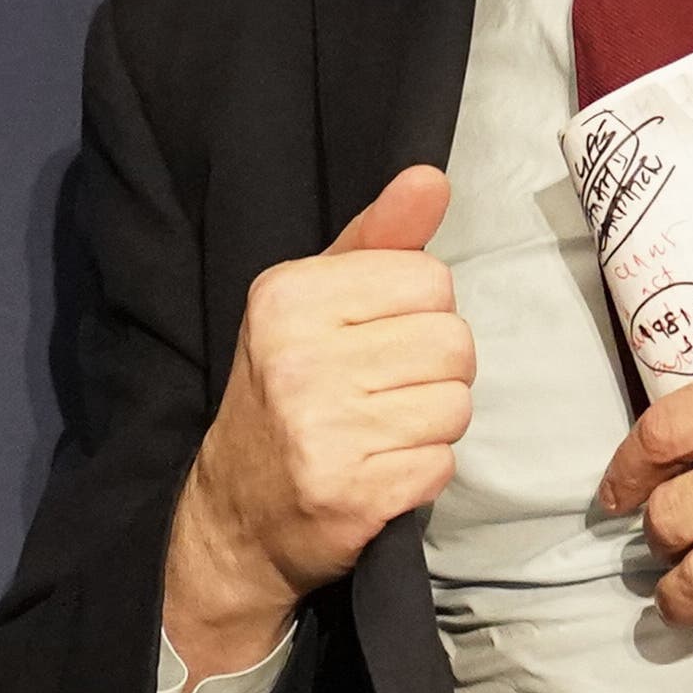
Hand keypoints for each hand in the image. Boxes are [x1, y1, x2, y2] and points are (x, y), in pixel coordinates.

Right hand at [162, 167, 472, 683]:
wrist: (236, 513)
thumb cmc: (287, 392)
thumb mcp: (314, 301)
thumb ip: (378, 239)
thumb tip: (432, 178)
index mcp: (288, 296)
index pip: (430, 278)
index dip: (418, 312)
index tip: (373, 340)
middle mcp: (299, 357)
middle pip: (454, 342)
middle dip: (433, 370)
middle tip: (380, 392)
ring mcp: (322, 429)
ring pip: (456, 404)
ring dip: (431, 423)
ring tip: (380, 431)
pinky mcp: (349, 492)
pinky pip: (442, 463)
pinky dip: (421, 471)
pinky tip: (379, 470)